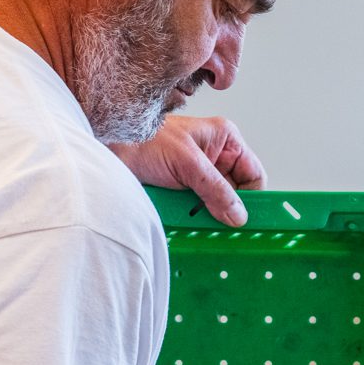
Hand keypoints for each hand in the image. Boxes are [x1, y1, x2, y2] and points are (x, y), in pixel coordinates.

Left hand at [111, 115, 264, 225]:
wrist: (109, 148)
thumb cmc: (143, 140)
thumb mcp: (187, 163)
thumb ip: (216, 189)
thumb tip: (238, 214)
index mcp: (224, 140)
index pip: (254, 175)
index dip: (252, 198)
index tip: (245, 219)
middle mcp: (215, 158)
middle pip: (235, 194)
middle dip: (225, 210)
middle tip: (218, 224)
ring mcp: (198, 176)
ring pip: (215, 206)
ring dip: (204, 215)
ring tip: (189, 215)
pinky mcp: (182, 191)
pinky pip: (194, 211)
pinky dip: (188, 217)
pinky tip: (179, 216)